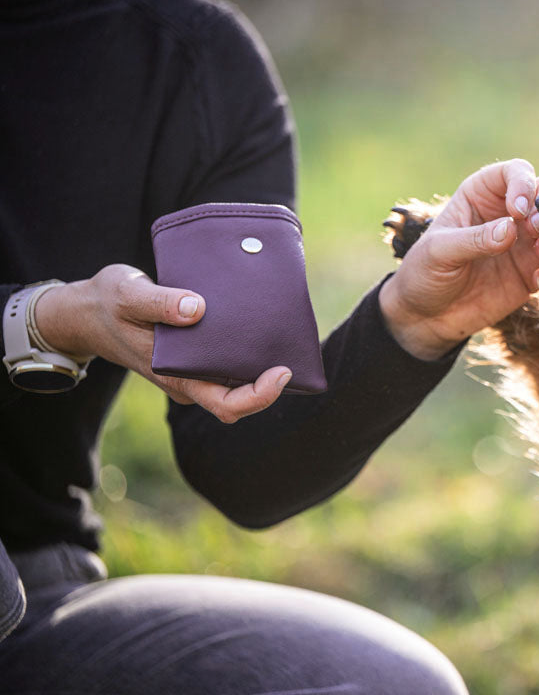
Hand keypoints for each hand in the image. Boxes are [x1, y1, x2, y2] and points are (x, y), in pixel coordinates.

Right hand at [35, 265, 290, 423]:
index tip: (281, 371)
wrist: (85, 312)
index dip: (260, 396)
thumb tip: (197, 309)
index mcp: (174, 375)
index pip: (226, 404)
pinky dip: (248, 350)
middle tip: (293, 352)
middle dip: (271, 383)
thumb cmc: (107, 304)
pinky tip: (262, 323)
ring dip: (262, 366)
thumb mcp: (127, 295)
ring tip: (283, 335)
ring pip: (237, 381)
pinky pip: (228, 362)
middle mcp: (188, 380)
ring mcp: (191, 371)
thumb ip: (159, 302)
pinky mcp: (194, 356)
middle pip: (240, 398)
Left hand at [379, 158, 538, 359]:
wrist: (427, 317)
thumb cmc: (424, 273)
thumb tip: (510, 229)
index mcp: (483, 195)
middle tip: (538, 231)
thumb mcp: (439, 252)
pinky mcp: (535, 274)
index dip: (524, 185)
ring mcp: (526, 244)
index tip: (517, 211)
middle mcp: (510, 214)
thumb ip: (474, 239)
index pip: (516, 172)